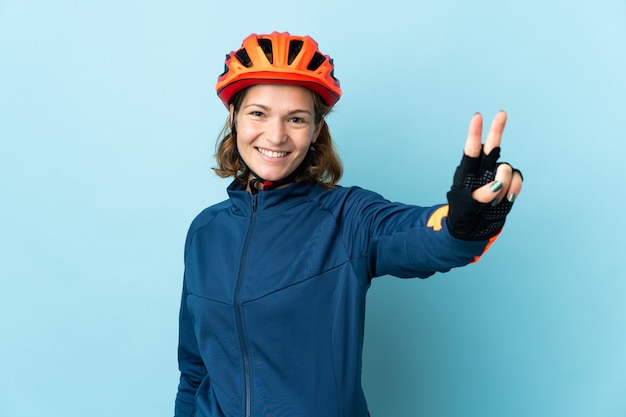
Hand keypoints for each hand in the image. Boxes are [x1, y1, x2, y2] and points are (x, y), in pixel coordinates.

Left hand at [446, 111, 522, 240]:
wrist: (474, 229)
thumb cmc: (463, 215)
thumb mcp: (466, 207)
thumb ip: (481, 196)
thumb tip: (497, 185)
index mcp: (466, 171)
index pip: (471, 149)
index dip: (474, 133)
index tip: (477, 116)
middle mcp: (483, 169)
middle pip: (492, 146)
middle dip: (497, 129)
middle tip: (502, 113)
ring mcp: (497, 175)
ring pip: (506, 168)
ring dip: (504, 182)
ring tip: (493, 201)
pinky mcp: (509, 184)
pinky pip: (517, 179)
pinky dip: (514, 188)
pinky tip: (507, 199)